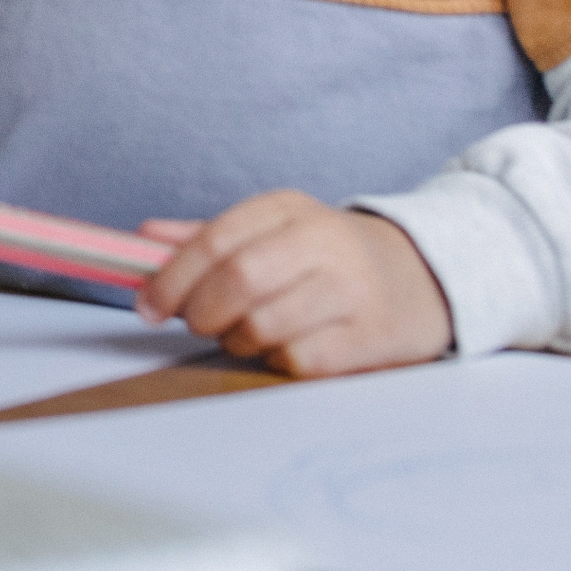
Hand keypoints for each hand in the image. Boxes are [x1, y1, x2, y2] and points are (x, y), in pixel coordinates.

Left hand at [135, 191, 452, 376]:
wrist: (425, 276)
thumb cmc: (330, 256)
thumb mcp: (274, 230)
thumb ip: (209, 236)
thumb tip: (144, 237)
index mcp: (288, 209)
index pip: (215, 240)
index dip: (172, 277)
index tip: (148, 305)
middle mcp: (323, 242)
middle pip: (239, 280)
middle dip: (202, 311)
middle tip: (196, 324)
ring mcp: (351, 289)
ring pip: (264, 324)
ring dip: (239, 340)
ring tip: (248, 333)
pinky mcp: (371, 336)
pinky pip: (299, 360)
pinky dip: (278, 360)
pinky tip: (288, 347)